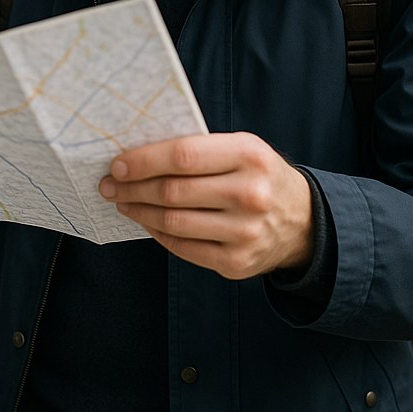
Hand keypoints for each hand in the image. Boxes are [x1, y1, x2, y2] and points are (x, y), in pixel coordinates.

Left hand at [99, 132, 313, 280]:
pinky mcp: (236, 263)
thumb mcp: (242, 148)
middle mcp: (249, 194)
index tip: (118, 163)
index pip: (183, 156)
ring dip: (139, 211)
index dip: (144, 160)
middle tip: (109, 183)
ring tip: (123, 200)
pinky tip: (146, 220)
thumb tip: (139, 156)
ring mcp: (244, 233)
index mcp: (249, 155)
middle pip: (173, 191)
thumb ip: (199, 149)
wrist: (303, 220)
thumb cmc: (259, 175)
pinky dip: (157, 232)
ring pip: (173, 222)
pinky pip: (183, 247)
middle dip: (133, 187)